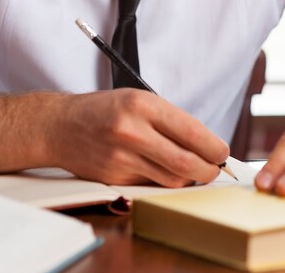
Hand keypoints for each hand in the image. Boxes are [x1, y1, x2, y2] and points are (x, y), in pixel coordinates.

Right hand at [0, 90, 228, 186]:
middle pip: (186, 163)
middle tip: (215, 168)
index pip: (192, 132)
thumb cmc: (105, 109)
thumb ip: (170, 120)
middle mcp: (133, 132)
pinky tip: (164, 171)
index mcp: (143, 105)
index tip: (223, 152)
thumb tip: (205, 144)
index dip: (214, 147)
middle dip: (209, 170)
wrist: (62, 125)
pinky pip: (151, 186)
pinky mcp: (115, 178)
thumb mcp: (139, 99)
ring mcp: (122, 158)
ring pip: (172, 180)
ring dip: (189, 178)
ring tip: (194, 169)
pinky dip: (163, 181)